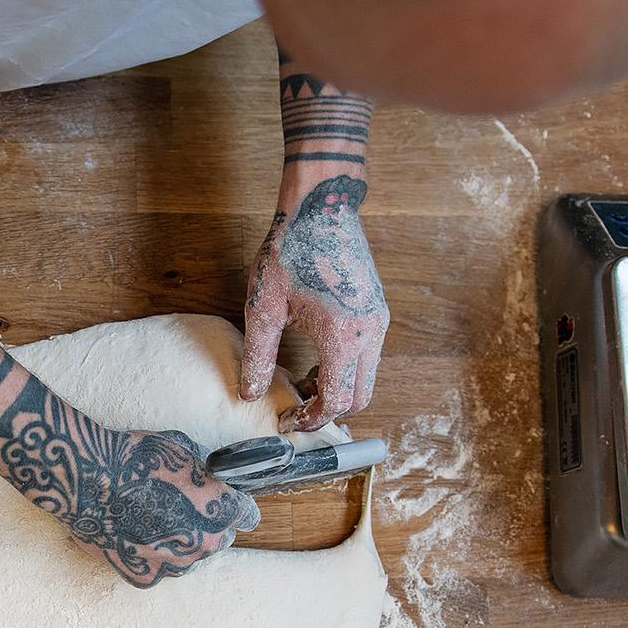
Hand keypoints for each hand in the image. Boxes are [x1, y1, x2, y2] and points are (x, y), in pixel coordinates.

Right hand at [74, 429, 260, 586]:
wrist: (85, 480)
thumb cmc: (132, 458)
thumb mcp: (180, 447)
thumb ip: (204, 469)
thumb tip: (208, 475)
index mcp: (221, 509)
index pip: (247, 515)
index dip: (234, 505)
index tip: (222, 501)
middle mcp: (205, 543)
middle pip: (219, 540)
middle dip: (206, 525)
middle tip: (180, 508)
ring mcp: (175, 564)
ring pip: (189, 558)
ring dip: (178, 543)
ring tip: (151, 521)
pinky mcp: (145, 576)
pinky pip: (157, 569)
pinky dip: (149, 555)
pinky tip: (133, 533)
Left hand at [240, 175, 389, 431]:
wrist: (321, 208)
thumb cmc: (291, 252)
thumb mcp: (264, 308)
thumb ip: (257, 356)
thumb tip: (249, 394)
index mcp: (342, 335)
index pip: (337, 400)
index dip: (311, 419)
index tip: (288, 419)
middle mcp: (369, 332)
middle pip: (360, 396)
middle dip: (328, 409)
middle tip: (295, 407)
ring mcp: (378, 320)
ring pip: (366, 377)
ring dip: (337, 389)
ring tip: (300, 382)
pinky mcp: (377, 310)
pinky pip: (367, 356)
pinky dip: (345, 369)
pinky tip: (315, 359)